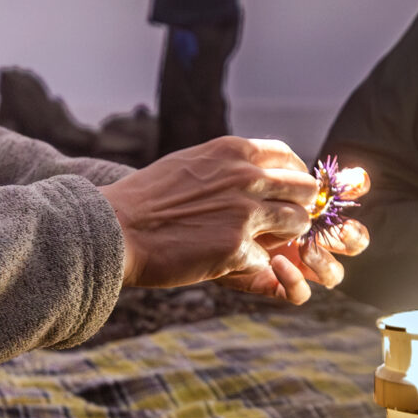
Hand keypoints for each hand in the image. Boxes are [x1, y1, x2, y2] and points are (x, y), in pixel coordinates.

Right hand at [101, 137, 367, 304]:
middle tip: (276, 225)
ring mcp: (244, 213)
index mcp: (233, 151)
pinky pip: (266, 260)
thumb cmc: (144, 199)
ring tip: (252, 244)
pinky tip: (222, 263)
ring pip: (297, 225)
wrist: (113, 229)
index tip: (284, 194)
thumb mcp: (190, 164)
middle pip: (304, 191)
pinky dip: (249, 265)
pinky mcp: (236, 249)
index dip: (292, 179)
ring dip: (280, 238)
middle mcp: (246, 176)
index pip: (289, 158)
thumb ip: (227, 167)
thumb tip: (254, 175)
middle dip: (295, 208)